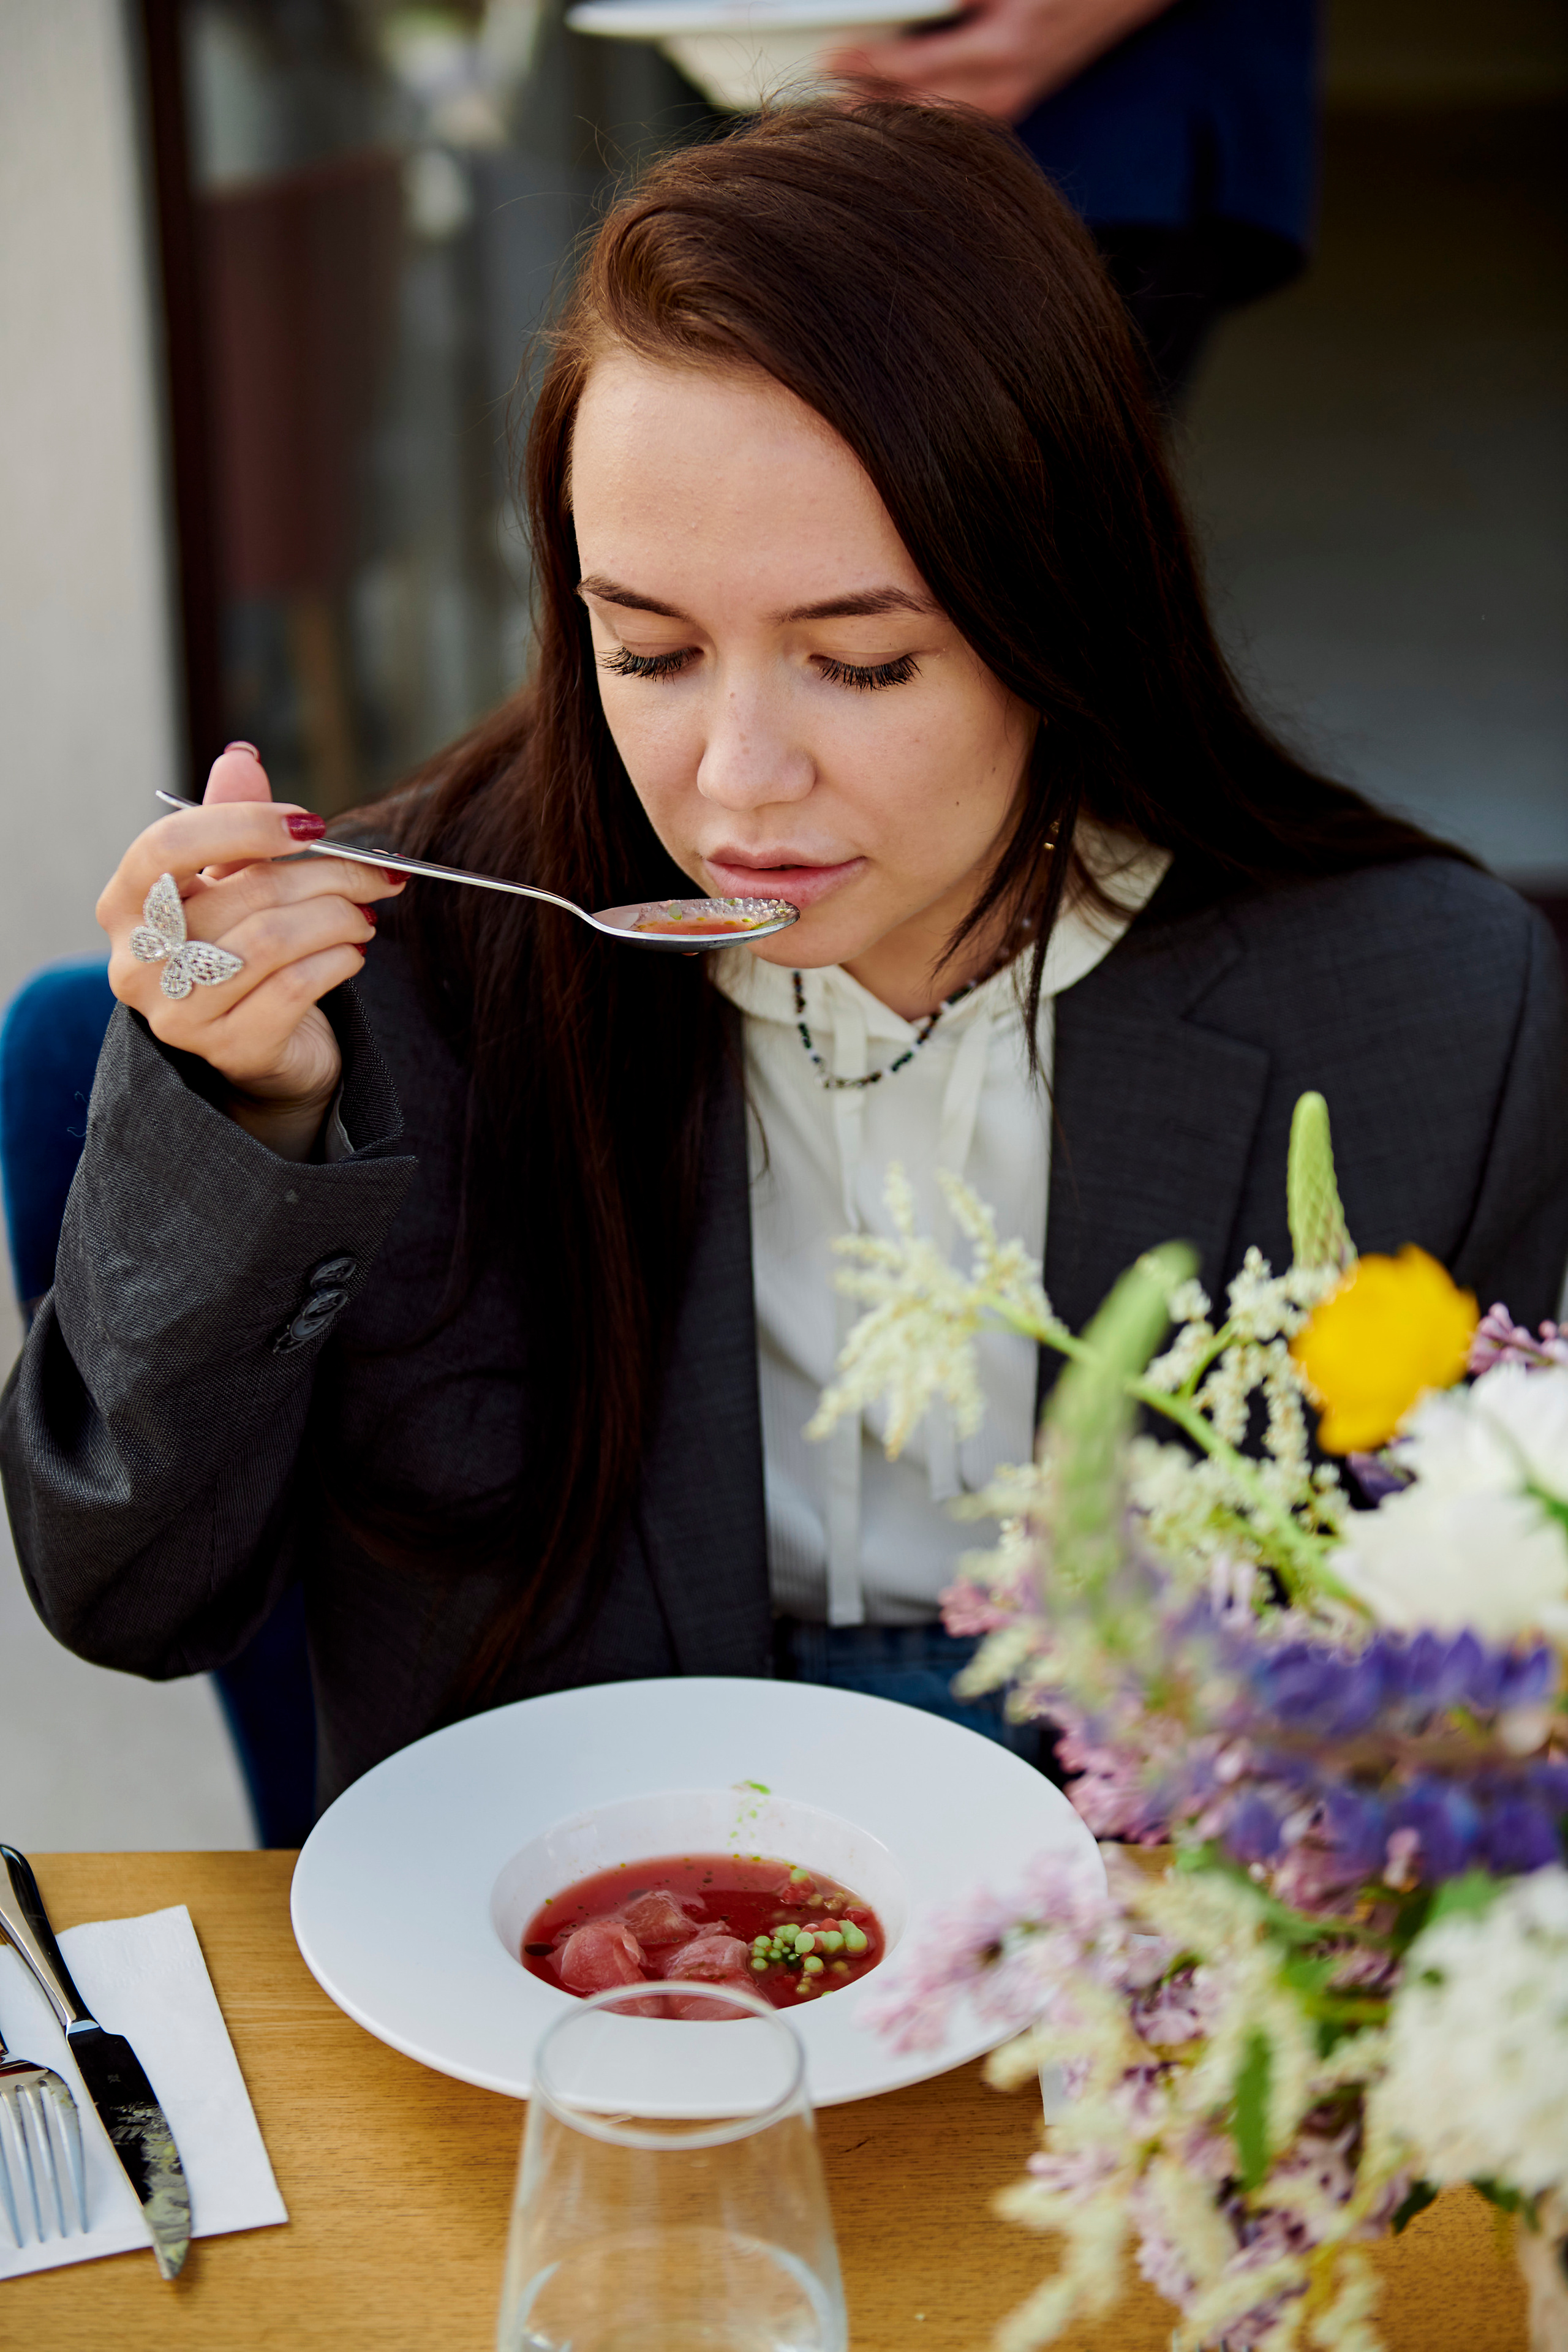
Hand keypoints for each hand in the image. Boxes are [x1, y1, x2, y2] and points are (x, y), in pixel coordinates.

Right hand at [97, 746, 405, 1158]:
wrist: (263, 1045)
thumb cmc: (241, 947)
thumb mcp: (231, 881)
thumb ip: (230, 820)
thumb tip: (240, 758)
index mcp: (126, 906)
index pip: (167, 846)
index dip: (241, 824)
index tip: (308, 823)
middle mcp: (136, 962)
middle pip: (243, 893)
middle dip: (325, 876)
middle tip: (373, 874)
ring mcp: (178, 1014)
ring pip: (272, 940)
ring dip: (338, 918)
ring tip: (365, 915)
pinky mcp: (229, 1050)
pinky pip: (295, 988)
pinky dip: (338, 961)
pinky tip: (354, 953)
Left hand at [825, 0, 1172, 122]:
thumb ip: (958, 0)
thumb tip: (909, 8)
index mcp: (1006, 48)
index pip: (919, 67)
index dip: (869, 64)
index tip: (830, 59)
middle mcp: (1009, 84)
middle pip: (920, 107)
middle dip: (869, 104)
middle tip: (821, 98)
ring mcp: (1015, 98)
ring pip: (938, 120)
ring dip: (893, 116)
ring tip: (846, 110)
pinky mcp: (1020, 99)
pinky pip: (961, 117)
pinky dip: (925, 114)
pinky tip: (896, 113)